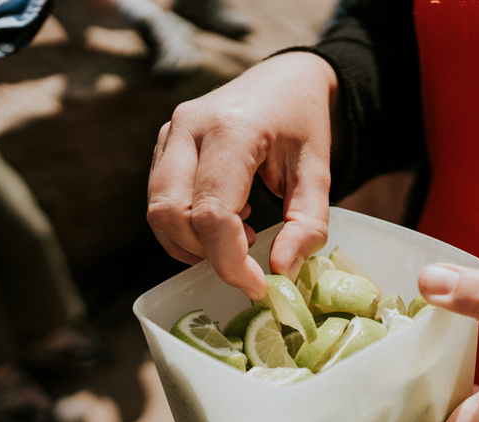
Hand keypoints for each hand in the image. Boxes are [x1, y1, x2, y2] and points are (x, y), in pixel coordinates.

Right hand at [147, 52, 338, 298]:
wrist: (283, 78)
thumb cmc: (303, 124)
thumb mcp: (320, 171)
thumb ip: (307, 223)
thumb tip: (280, 271)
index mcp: (232, 128)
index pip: (212, 212)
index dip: (229, 261)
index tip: (257, 285)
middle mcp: (189, 126)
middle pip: (171, 214)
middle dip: (205, 253)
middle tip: (246, 259)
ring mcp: (169, 132)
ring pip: (157, 211)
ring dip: (191, 242)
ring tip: (237, 235)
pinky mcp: (162, 143)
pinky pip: (159, 200)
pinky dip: (185, 226)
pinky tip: (223, 217)